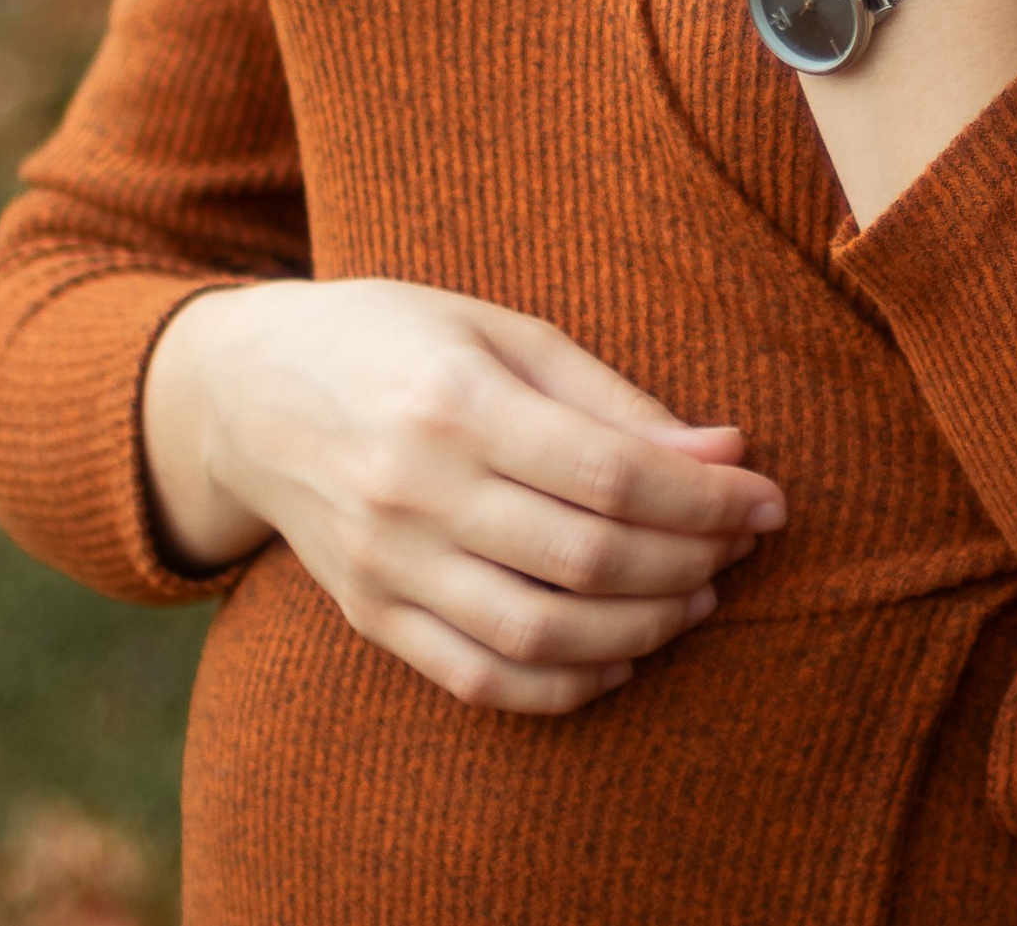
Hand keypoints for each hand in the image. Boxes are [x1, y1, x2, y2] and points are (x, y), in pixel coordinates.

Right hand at [141, 279, 785, 716]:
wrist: (250, 392)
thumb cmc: (395, 338)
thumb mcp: (502, 330)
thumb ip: (610, 397)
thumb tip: (724, 450)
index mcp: (458, 401)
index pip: (610, 473)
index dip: (704, 497)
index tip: (766, 499)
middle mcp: (417, 491)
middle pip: (586, 559)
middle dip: (688, 561)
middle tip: (741, 546)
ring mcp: (387, 565)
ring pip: (539, 634)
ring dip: (640, 630)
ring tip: (695, 599)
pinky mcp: (370, 616)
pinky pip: (478, 678)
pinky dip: (561, 686)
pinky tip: (618, 659)